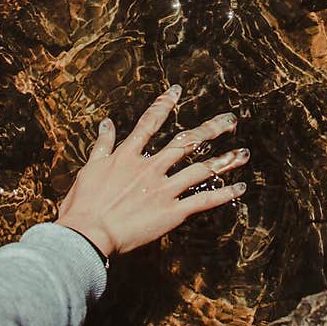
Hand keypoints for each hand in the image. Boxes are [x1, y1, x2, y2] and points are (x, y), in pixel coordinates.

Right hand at [55, 85, 248, 256]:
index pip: (149, 123)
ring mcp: (163, 189)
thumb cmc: (83, 205)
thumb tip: (106, 122)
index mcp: (128, 156)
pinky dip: (223, 194)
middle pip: (186, 142)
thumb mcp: (89, 168)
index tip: (177, 91)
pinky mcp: (172, 212)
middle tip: (230, 120)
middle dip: (210, 129)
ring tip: (243, 153)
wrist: (88, 234)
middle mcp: (150, 167)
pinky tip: (240, 187)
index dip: (164, 105)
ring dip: (224, 160)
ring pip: (200, 170)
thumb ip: (102, 144)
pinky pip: (202, 200)